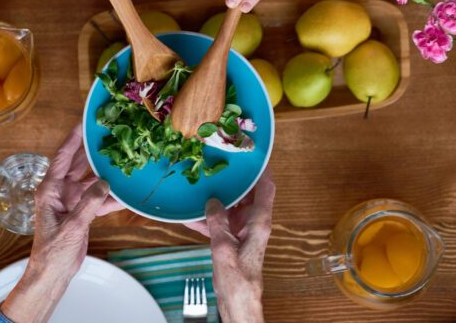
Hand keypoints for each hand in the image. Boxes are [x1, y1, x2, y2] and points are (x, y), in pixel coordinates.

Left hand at [1, 125, 122, 322]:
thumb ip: (89, 203)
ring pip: (91, 181)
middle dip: (92, 151)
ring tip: (122, 159)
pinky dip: (110, 197)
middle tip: (108, 134)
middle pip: (78, 165)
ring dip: (105, 174)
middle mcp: (60, 192)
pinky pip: (98, 200)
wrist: (53, 273)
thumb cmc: (53, 251)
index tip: (84, 123)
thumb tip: (105, 183)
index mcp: (50, 190)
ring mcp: (71, 201)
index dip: (73, 139)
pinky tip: (126, 193)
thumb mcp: (73, 226)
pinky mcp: (81, 213)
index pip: (62, 158)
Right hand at [185, 172, 275, 322]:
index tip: (254, 154)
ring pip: (231, 207)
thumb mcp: (223, 248)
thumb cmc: (238, 280)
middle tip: (219, 164)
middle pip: (247, 194)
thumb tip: (212, 202)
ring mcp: (242, 232)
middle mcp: (254, 224)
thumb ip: (218, 222)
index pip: (266, 188)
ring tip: (200, 185)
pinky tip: (189, 214)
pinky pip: (219, 222)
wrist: (237, 302)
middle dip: (234, 180)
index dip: (263, 169)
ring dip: (217, 199)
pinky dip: (207, 218)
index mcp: (259, 223)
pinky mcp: (232, 240)